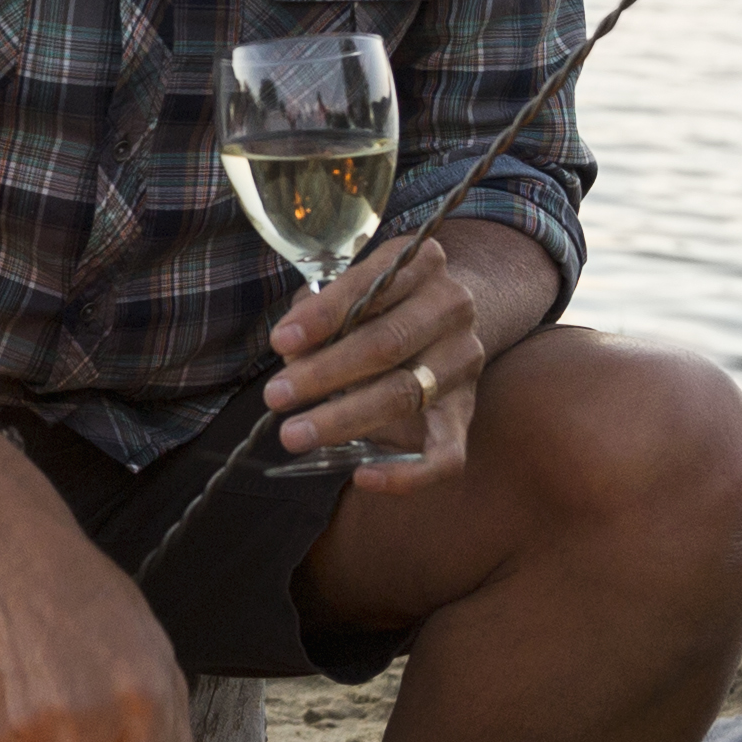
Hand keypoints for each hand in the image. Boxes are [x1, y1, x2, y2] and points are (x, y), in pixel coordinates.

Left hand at [263, 226, 508, 491]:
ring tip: (295, 434)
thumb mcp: (354, 287)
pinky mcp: (465, 412)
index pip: (371, 287)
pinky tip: (361, 477)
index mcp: (423, 264)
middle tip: (275, 396)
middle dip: (324, 374)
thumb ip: (322, 311)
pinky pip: (445, 454)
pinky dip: (406, 473)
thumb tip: (292, 353)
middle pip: (387, 344)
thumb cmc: (382, 302)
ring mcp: (464, 361)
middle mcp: (452, 307)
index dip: (323, 316)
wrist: (447, 318)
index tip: (281, 342)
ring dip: (343, 419)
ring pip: (404, 395)